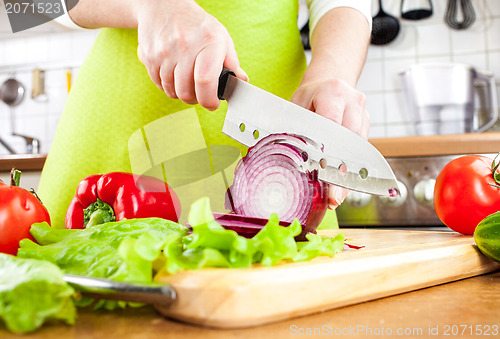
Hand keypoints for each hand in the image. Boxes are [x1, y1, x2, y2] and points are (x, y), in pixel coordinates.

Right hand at [135, 0, 247, 109]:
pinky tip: (174, 76)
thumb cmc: (196, 24)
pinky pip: (159, 84)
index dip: (209, 100)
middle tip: (200, 94)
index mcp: (208, 43)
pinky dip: (168, 86)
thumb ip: (232, 62)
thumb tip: (241, 82)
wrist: (164, 6)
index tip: (213, 104)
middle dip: (195, 99)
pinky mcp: (149, 57)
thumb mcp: (220, 37)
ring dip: (181, 93)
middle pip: (186, 92)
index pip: (205, 81)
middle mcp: (184, 47)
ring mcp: (164, 52)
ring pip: (172, 91)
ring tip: (187, 83)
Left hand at [291, 78, 369, 208]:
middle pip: (350, 142)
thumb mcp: (295, 105)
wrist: (329, 81)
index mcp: (333, 92)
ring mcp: (364, 114)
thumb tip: (283, 156)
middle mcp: (353, 102)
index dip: (328, 152)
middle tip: (333, 197)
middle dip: (341, 172)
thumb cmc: (308, 96)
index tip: (323, 173)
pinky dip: (351, 172)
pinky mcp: (367, 126)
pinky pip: (361, 153)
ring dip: (348, 177)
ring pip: (359, 151)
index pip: (332, 125)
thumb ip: (293, 128)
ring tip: (337, 197)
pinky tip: (342, 189)